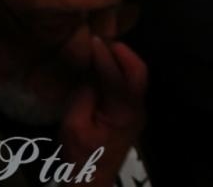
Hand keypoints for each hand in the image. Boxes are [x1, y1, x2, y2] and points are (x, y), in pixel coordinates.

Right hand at [60, 37, 146, 184]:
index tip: (94, 39)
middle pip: (139, 72)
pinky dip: (120, 72)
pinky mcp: (133, 113)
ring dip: (123, 60)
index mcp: (124, 112)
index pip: (119, 75)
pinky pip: (131, 86)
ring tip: (104, 48)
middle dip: (123, 52)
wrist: (92, 179)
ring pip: (138, 77)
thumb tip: (91, 72)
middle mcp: (138, 108)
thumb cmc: (80, 155)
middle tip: (104, 39)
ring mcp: (139, 111)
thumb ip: (83, 95)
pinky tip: (105, 66)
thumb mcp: (73, 125)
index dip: (105, 55)